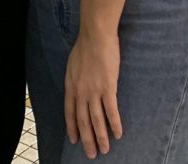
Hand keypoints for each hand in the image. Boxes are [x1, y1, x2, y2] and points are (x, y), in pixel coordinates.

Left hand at [65, 29, 122, 157]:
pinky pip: (111, 110)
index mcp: (71, 86)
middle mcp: (80, 92)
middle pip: (83, 121)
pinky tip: (118, 134)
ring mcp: (94, 91)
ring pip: (97, 120)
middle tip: (91, 154)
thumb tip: (77, 88)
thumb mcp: (72, 65)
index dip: (72, 128)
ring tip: (105, 150)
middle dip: (87, 139)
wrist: (95, 36)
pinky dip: (115, 124)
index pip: (69, 113)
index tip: (74, 140)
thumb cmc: (85, 46)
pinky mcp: (108, 87)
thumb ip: (74, 80)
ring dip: (101, 137)